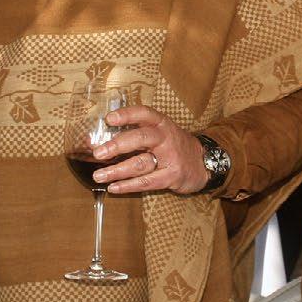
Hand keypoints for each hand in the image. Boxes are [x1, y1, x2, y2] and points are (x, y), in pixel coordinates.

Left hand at [95, 103, 210, 194]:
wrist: (204, 162)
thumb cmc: (173, 146)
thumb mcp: (160, 133)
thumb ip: (134, 134)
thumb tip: (97, 140)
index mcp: (161, 123)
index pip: (144, 114)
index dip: (126, 115)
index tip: (109, 119)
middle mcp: (166, 138)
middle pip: (140, 138)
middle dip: (117, 145)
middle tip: (97, 153)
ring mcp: (170, 158)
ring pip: (140, 163)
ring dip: (117, 170)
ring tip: (98, 175)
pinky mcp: (172, 176)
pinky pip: (146, 182)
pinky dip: (128, 186)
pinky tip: (113, 187)